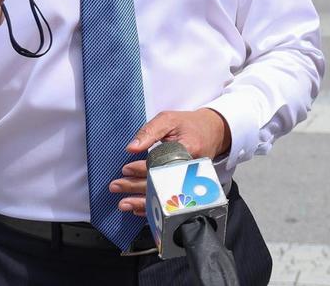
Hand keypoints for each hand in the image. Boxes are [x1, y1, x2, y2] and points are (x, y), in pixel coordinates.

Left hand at [111, 109, 231, 215]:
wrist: (213, 132)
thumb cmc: (189, 125)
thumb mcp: (169, 119)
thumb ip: (150, 131)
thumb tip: (131, 148)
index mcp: (187, 149)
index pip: (162, 164)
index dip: (142, 169)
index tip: (126, 169)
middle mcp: (190, 168)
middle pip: (161, 183)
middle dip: (136, 187)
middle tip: (116, 186)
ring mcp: (190, 180)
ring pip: (165, 196)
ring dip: (142, 202)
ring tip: (123, 204)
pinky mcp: (188, 187)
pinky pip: (170, 201)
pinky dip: (154, 208)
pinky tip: (138, 210)